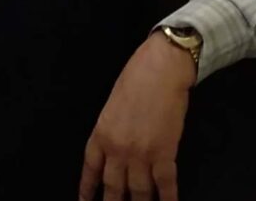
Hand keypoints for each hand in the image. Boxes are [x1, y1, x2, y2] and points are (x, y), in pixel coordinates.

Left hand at [79, 32, 195, 200]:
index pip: (91, 169)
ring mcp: (141, 154)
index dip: (88, 188)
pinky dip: (168, 199)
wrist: (161, 68)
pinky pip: (165, 186)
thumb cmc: (136, 76)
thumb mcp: (113, 103)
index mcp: (101, 133)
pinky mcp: (164, 154)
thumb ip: (112, 128)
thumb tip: (116, 147)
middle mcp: (117, 149)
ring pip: (138, 192)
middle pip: (113, 187)